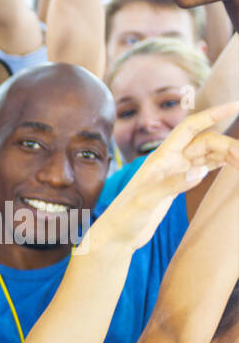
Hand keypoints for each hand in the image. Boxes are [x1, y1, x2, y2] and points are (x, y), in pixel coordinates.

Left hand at [92, 100, 238, 250]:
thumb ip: (172, 185)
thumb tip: (201, 172)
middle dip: (227, 144)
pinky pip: (203, 168)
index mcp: (160, 157)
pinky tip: (232, 165)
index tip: (235, 105)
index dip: (212, 114)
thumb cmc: (124, 218)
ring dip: (226, 154)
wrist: (117, 236)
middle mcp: (168, 161)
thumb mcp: (146, 201)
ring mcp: (174, 173)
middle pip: (205, 142)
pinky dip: (219, 164)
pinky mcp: (177, 186)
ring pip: (207, 155)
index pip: (190, 128)